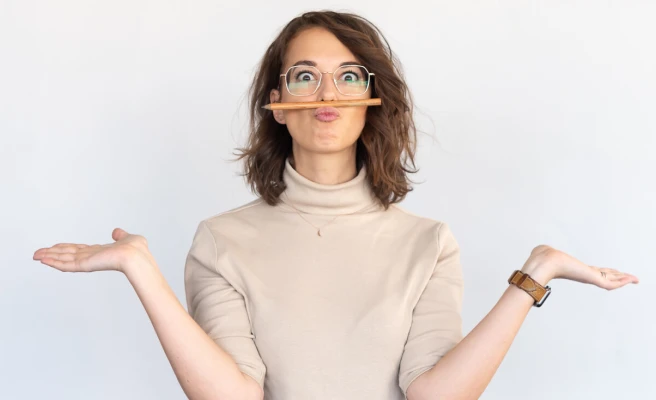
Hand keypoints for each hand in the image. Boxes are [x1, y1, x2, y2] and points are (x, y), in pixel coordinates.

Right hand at [32, 228, 152, 273]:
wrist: (136, 255)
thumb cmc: (136, 250)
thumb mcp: (127, 238)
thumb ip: (120, 235)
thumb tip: (116, 231)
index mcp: (99, 252)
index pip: (77, 250)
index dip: (64, 249)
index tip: (53, 247)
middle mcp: (91, 257)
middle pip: (66, 255)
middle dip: (51, 254)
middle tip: (37, 253)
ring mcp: (87, 262)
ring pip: (63, 259)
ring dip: (49, 257)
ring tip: (35, 256)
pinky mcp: (85, 265)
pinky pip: (66, 264)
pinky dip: (53, 262)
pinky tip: (43, 260)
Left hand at [521, 245, 639, 289]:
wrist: (544, 262)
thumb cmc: (542, 257)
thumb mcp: (546, 252)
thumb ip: (545, 251)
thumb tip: (539, 249)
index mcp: (575, 269)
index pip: (594, 272)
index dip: (604, 272)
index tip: (612, 271)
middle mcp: (583, 275)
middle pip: (605, 277)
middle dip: (618, 277)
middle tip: (629, 278)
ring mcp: (588, 277)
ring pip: (610, 281)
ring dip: (624, 279)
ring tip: (635, 279)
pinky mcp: (591, 279)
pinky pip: (611, 283)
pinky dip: (622, 281)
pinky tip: (632, 279)